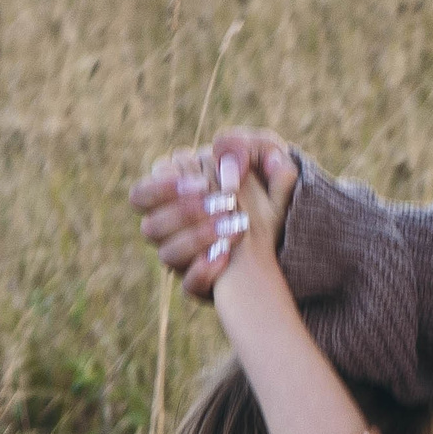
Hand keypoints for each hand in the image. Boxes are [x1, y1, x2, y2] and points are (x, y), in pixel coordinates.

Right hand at [130, 127, 297, 300]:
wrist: (291, 224)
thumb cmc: (267, 183)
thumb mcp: (266, 157)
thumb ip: (247, 147)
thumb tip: (229, 158)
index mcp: (171, 198)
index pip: (141, 196)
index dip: (163, 189)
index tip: (203, 184)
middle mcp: (170, 230)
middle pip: (151, 227)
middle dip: (186, 214)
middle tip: (224, 204)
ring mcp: (185, 258)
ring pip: (167, 256)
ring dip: (198, 239)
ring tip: (235, 227)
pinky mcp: (204, 283)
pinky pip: (189, 286)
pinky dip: (204, 272)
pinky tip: (226, 257)